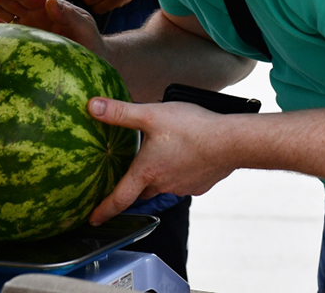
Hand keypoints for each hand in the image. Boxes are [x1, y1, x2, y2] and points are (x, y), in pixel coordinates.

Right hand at [0, 0, 105, 53]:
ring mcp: (26, 24)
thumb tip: (49, 2)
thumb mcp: (83, 26)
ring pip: (1, 8)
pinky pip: (0, 26)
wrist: (91, 59)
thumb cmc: (90, 41)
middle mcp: (34, 12)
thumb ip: (69, 15)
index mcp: (48, 5)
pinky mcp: (20, 38)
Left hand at [86, 97, 236, 224]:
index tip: (92, 219)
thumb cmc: (191, 128)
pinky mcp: (200, 184)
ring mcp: (183, 186)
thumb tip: (93, 106)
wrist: (231, 142)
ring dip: (158, 176)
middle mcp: (163, 184)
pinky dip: (179, 172)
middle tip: (124, 183)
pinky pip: (183, 181)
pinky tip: (184, 156)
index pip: (119, 199)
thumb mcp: (151, 114)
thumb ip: (120, 112)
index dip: (103, 210)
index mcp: (146, 172)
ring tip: (158, 160)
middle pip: (141, 192)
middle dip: (131, 190)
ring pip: (163, 185)